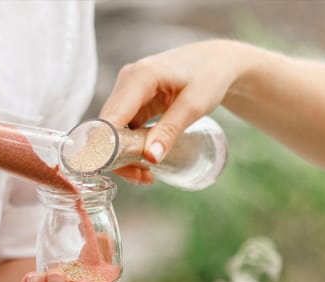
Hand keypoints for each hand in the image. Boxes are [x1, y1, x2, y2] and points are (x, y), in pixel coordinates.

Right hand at [99, 40, 239, 183]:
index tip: (116, 171)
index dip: (106, 145)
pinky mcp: (133, 99)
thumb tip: (150, 158)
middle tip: (142, 178)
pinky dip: (131, 146)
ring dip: (125, 154)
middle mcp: (127, 80)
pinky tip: (145, 160)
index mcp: (140, 77)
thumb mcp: (194, 106)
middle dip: (119, 155)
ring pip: (114, 129)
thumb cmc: (210, 76)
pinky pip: (124, 127)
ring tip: (146, 175)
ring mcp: (128, 89)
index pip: (112, 117)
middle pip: (108, 126)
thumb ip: (170, 131)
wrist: (217, 60)